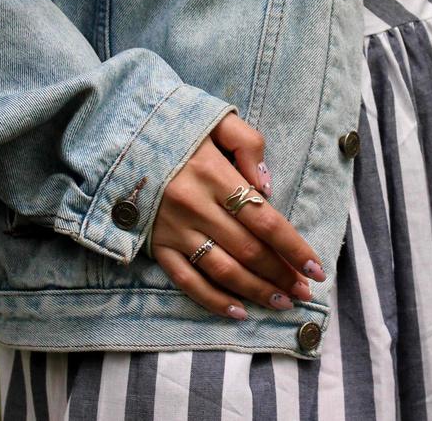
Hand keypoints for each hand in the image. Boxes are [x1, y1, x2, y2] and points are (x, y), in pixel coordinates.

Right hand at [148, 112, 324, 319]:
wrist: (115, 135)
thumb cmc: (174, 126)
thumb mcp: (215, 119)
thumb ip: (248, 144)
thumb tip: (267, 188)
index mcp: (214, 173)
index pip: (265, 220)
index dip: (294, 248)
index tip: (316, 267)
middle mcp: (196, 205)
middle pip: (249, 250)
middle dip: (281, 274)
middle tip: (303, 290)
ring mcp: (174, 229)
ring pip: (223, 270)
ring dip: (256, 291)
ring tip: (281, 302)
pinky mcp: (156, 244)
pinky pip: (187, 280)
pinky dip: (214, 300)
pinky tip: (238, 312)